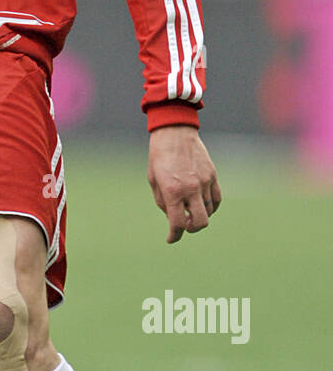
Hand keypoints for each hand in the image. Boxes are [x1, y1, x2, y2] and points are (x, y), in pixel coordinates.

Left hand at [147, 125, 220, 242]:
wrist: (174, 132)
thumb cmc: (159, 156)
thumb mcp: (153, 180)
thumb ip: (163, 202)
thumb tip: (173, 218)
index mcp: (172, 191)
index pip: (177, 223)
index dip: (174, 235)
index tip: (171, 238)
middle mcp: (191, 188)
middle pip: (200, 223)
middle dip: (191, 229)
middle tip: (184, 226)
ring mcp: (204, 182)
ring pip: (209, 211)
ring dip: (200, 216)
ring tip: (190, 209)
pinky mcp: (212, 175)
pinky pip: (217, 199)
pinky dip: (211, 206)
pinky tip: (202, 204)